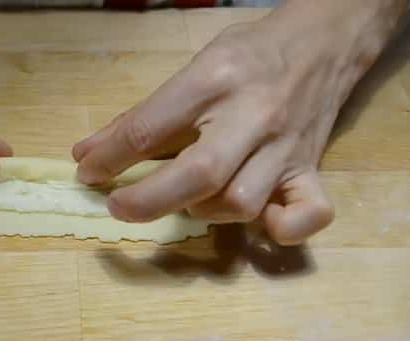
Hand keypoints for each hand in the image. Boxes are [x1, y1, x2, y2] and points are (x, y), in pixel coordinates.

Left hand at [73, 0, 406, 244]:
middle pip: (198, 173)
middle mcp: (252, 116)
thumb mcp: (192, 67)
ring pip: (241, 202)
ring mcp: (286, 147)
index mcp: (213, 81)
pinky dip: (284, 229)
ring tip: (187, 201)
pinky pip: (310, 213)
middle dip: (148, 199)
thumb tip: (86, 154)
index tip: (88, 174)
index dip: (109, 158)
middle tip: (118, 207)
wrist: (323, 43)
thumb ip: (141, 114)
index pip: (149, 128)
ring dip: (203, 212)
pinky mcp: (312, 169)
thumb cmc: (247, 56)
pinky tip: (260, 222)